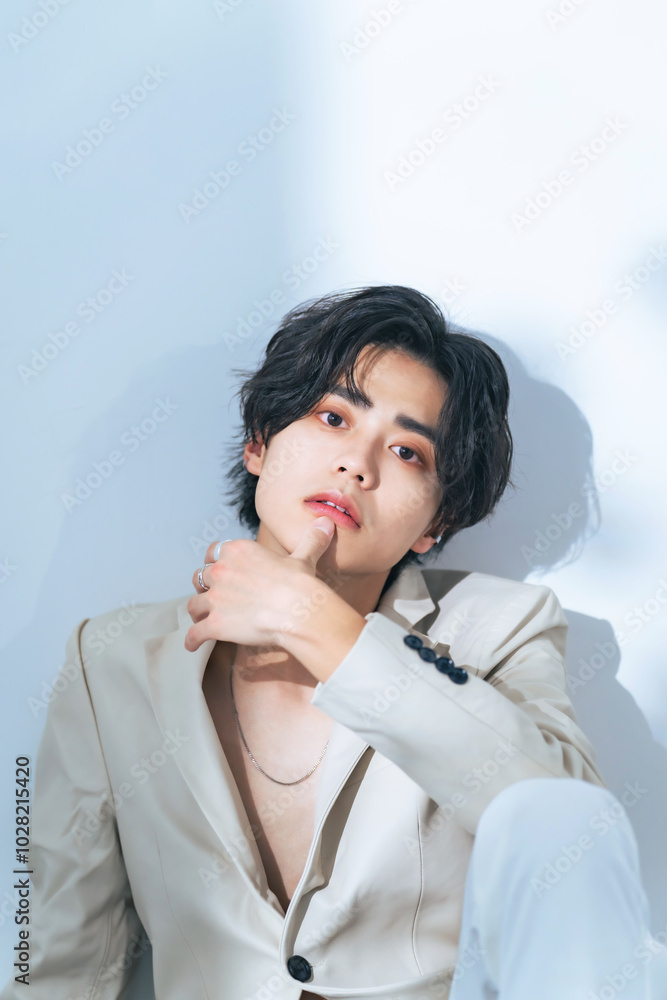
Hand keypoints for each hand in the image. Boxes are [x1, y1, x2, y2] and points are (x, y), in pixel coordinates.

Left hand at [184, 516, 335, 652]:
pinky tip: (194, 645)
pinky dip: (193, 640)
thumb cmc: (300, 584)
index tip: (221, 569)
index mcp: (238, 550)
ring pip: (194, 604)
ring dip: (198, 612)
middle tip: (212, 596)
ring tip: (202, 619)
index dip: (215, 561)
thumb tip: (326, 523)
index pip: (213, 551)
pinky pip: (195, 633)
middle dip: (205, 587)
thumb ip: (310, 540)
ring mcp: (215, 598)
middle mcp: (221, 571)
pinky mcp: (215, 623)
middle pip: (200, 577)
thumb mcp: (304, 557)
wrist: (298, 611)